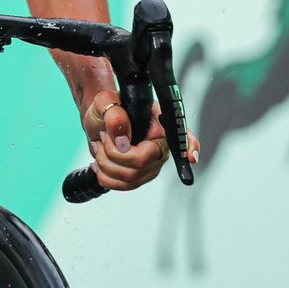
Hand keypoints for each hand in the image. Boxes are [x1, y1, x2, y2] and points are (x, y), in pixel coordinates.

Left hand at [81, 90, 199, 190]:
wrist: (98, 120)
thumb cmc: (107, 108)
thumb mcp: (106, 101)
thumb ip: (114, 114)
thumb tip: (122, 138)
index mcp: (159, 123)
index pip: (181, 136)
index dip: (190, 147)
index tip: (191, 157)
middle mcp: (160, 146)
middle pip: (141, 163)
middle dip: (113, 152)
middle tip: (104, 136)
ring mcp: (151, 164)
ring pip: (129, 177)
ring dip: (105, 162)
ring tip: (100, 145)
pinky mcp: (138, 177)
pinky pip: (122, 186)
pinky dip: (104, 176)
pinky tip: (100, 161)